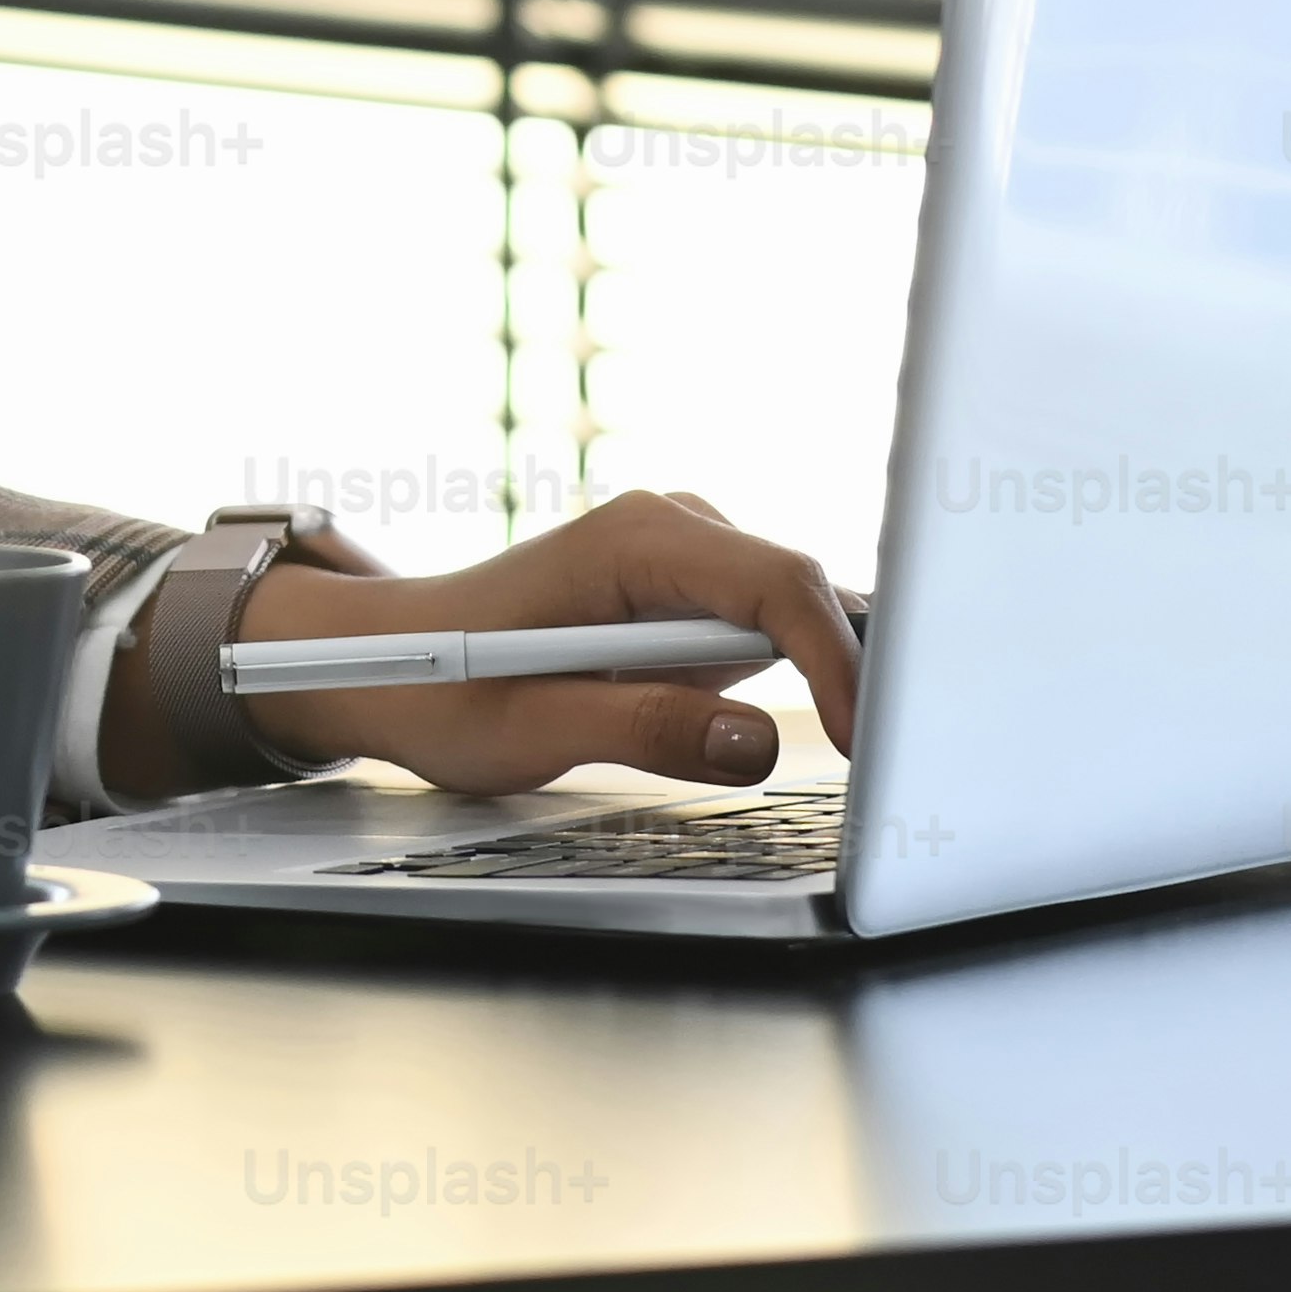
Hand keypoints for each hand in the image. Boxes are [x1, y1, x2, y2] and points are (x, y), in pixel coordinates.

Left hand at [197, 488, 866, 796]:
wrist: (397, 663)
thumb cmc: (447, 689)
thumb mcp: (535, 726)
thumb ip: (648, 726)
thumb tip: (759, 740)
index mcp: (635, 540)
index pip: (775, 583)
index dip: (836, 661)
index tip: (864, 738)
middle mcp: (672, 528)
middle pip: (802, 592)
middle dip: (852, 671)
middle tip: (893, 762)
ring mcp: (688, 556)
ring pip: (794, 613)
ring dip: (825, 678)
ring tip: (859, 753)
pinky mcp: (692, 594)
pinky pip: (767, 629)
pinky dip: (793, 678)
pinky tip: (801, 727)